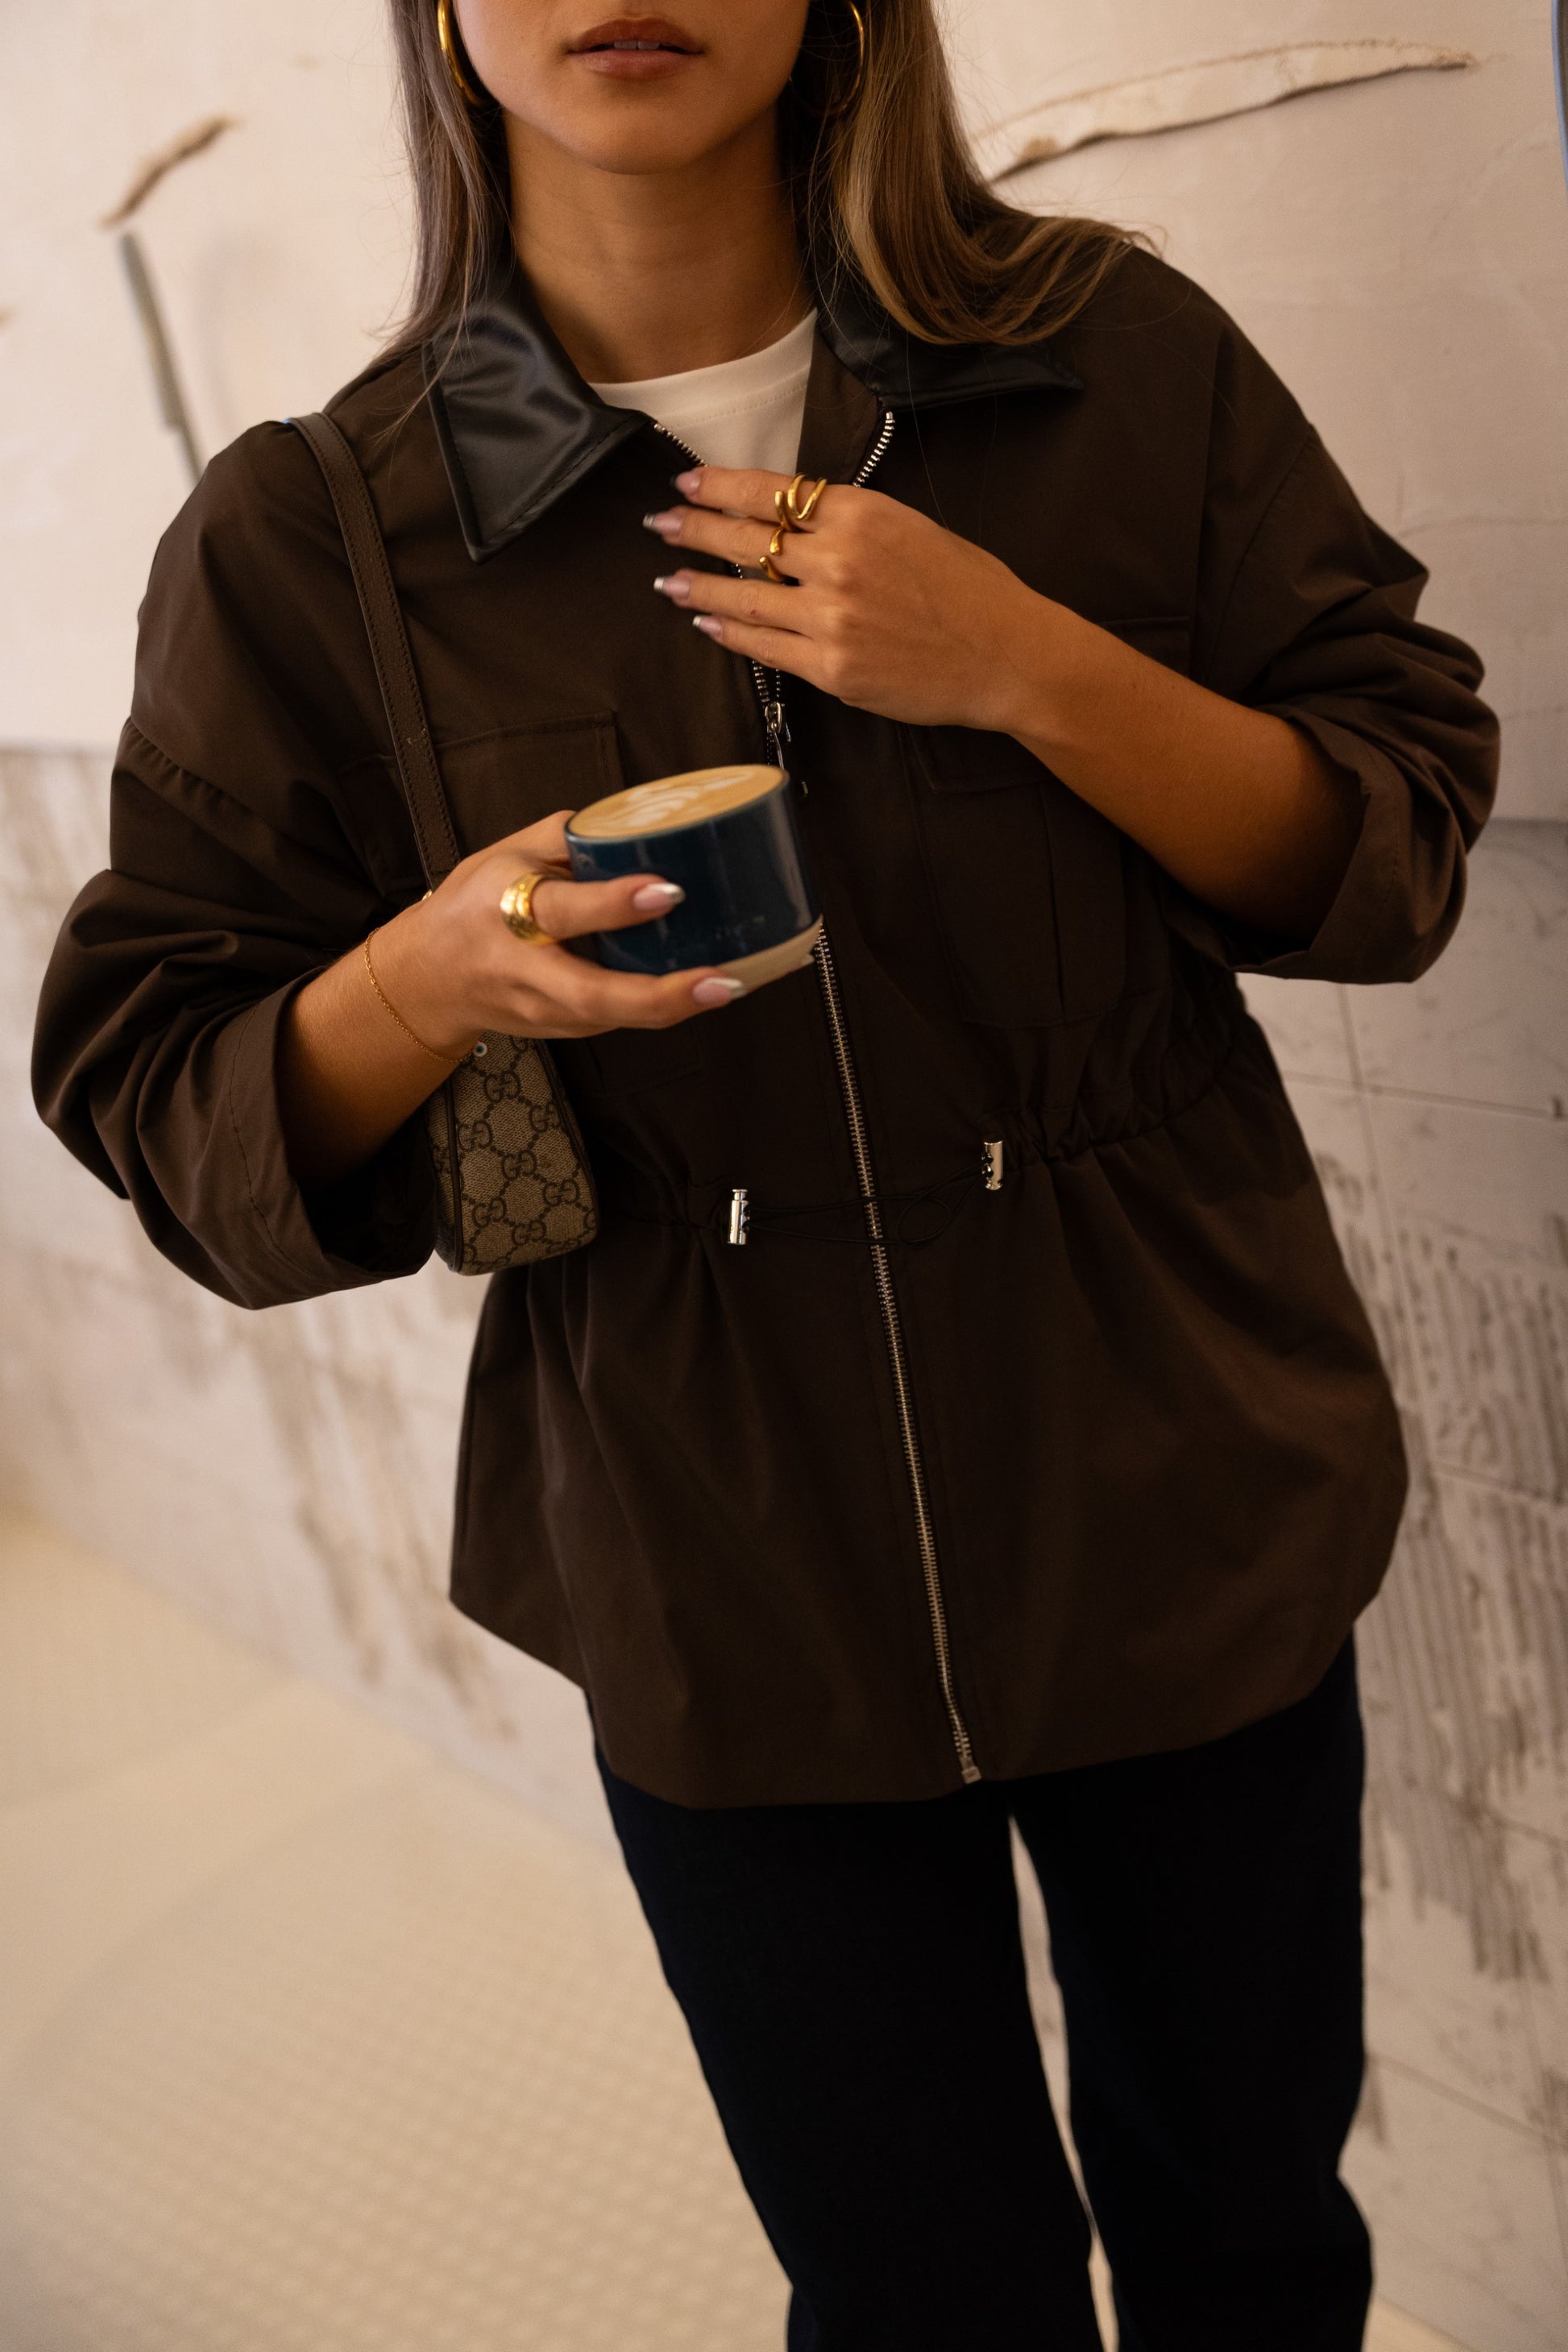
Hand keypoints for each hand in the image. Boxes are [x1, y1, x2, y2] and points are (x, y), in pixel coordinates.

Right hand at [373, 809, 741, 1059]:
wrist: (427, 980)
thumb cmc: (473, 905)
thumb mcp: (505, 853)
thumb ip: (566, 838)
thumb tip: (635, 825)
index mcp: (505, 911)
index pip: (563, 911)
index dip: (615, 905)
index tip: (669, 890)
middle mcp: (526, 970)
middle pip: (593, 995)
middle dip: (661, 994)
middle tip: (720, 980)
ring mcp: (546, 1010)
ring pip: (615, 1019)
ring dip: (677, 1007)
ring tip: (734, 983)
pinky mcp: (565, 1031)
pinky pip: (621, 1021)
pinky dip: (665, 1008)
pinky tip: (707, 990)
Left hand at [645, 465, 1044, 732]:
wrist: (1007, 655)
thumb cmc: (970, 591)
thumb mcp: (912, 529)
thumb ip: (852, 523)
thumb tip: (795, 520)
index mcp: (861, 514)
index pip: (770, 492)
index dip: (720, 487)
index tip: (688, 484)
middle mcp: (839, 561)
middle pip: (746, 540)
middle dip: (694, 531)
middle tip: (659, 526)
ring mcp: (831, 618)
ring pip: (746, 596)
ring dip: (700, 587)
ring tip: (668, 581)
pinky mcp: (832, 668)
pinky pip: (764, 648)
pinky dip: (730, 631)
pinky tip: (708, 622)